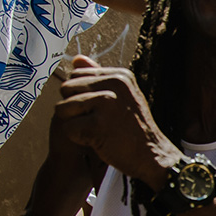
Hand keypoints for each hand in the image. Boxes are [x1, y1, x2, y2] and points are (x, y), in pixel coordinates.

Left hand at [54, 56, 182, 186]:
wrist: (153, 156)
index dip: (81, 93)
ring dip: (73, 123)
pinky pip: (67, 128)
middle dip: (74, 107)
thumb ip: (98, 76)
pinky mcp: (97, 125)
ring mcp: (106, 104)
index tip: (101, 109)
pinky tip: (97, 141)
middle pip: (66, 88)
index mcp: (120, 76)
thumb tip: (76, 58)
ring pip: (62, 108)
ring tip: (97, 131)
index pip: (77, 75)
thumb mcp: (122, 95)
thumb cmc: (134, 128)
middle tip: (97, 121)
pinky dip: (77, 138)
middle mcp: (114, 85)